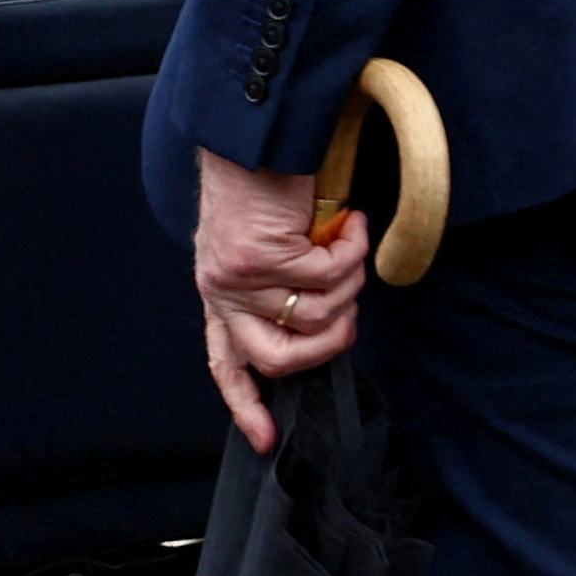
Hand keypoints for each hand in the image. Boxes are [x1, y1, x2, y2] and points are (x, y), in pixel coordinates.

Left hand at [193, 146, 376, 452]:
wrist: (254, 135)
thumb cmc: (268, 189)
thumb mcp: (266, 247)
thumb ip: (282, 288)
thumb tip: (321, 323)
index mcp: (221, 294)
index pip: (225, 362)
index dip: (247, 404)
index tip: (268, 440)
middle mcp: (221, 290)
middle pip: (278, 358)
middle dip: (331, 341)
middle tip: (350, 305)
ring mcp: (237, 275)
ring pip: (318, 314)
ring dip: (349, 281)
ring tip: (345, 242)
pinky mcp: (261, 254)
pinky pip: (332, 274)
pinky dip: (354, 248)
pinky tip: (349, 221)